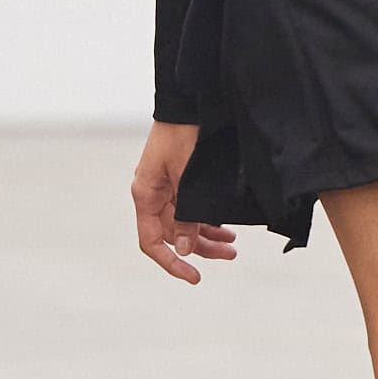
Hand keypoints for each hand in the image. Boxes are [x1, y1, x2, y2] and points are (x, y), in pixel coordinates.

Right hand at [132, 121, 236, 281]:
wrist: (190, 102)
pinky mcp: (181, 179)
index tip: (193, 276)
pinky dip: (207, 219)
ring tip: (232, 244)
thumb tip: (182, 248)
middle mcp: (154, 193)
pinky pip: (191, 207)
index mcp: (145, 194)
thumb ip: (184, 215)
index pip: (151, 241)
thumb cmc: (183, 133)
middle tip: (230, 255)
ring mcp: (168, 186)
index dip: (171, 262)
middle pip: (173, 234)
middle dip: (200, 248)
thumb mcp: (186, 177)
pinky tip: (225, 225)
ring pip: (185, 223)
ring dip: (207, 235)